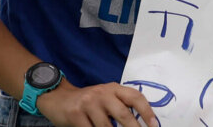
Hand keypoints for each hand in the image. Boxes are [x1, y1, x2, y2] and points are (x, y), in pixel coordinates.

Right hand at [37, 82, 158, 126]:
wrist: (58, 98)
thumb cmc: (88, 102)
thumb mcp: (105, 97)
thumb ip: (120, 105)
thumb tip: (141, 122)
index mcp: (113, 88)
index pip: (135, 97)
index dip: (147, 112)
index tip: (154, 125)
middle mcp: (102, 93)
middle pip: (123, 114)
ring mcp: (88, 104)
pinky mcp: (76, 115)